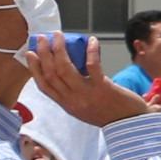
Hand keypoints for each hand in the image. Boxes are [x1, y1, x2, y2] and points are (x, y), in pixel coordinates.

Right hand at [30, 46, 145, 127]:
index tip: (30, 53)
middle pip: (51, 75)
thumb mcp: (83, 106)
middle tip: (42, 38)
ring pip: (65, 69)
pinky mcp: (103, 87)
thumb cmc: (108, 112)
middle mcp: (73, 100)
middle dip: (44, 54)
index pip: (44, 86)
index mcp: (67, 104)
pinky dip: (90, 51)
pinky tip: (91, 41)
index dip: (34, 69)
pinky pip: (92, 66)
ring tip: (58, 36)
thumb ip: (72, 92)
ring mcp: (86, 94)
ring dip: (59, 50)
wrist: (130, 123)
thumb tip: (65, 67)